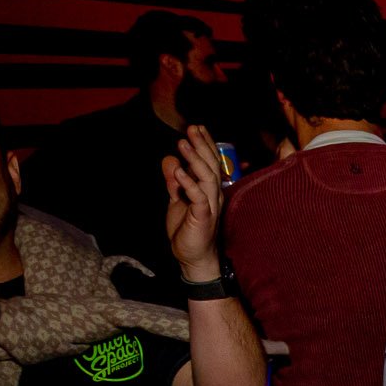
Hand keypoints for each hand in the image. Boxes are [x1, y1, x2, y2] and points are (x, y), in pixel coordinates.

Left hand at [164, 124, 225, 281]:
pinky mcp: (203, 217)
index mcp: (210, 190)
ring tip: (182, 144)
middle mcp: (214, 195)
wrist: (193, 258)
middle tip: (192, 128)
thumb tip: (171, 160)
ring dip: (194, 160)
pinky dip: (189, 183)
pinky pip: (198, 197)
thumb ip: (175, 181)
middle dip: (202, 146)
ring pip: (207, 178)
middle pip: (211, 166)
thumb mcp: (177, 200)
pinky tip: (179, 172)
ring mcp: (210, 205)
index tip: (197, 128)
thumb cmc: (188, 230)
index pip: (211, 163)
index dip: (205, 145)